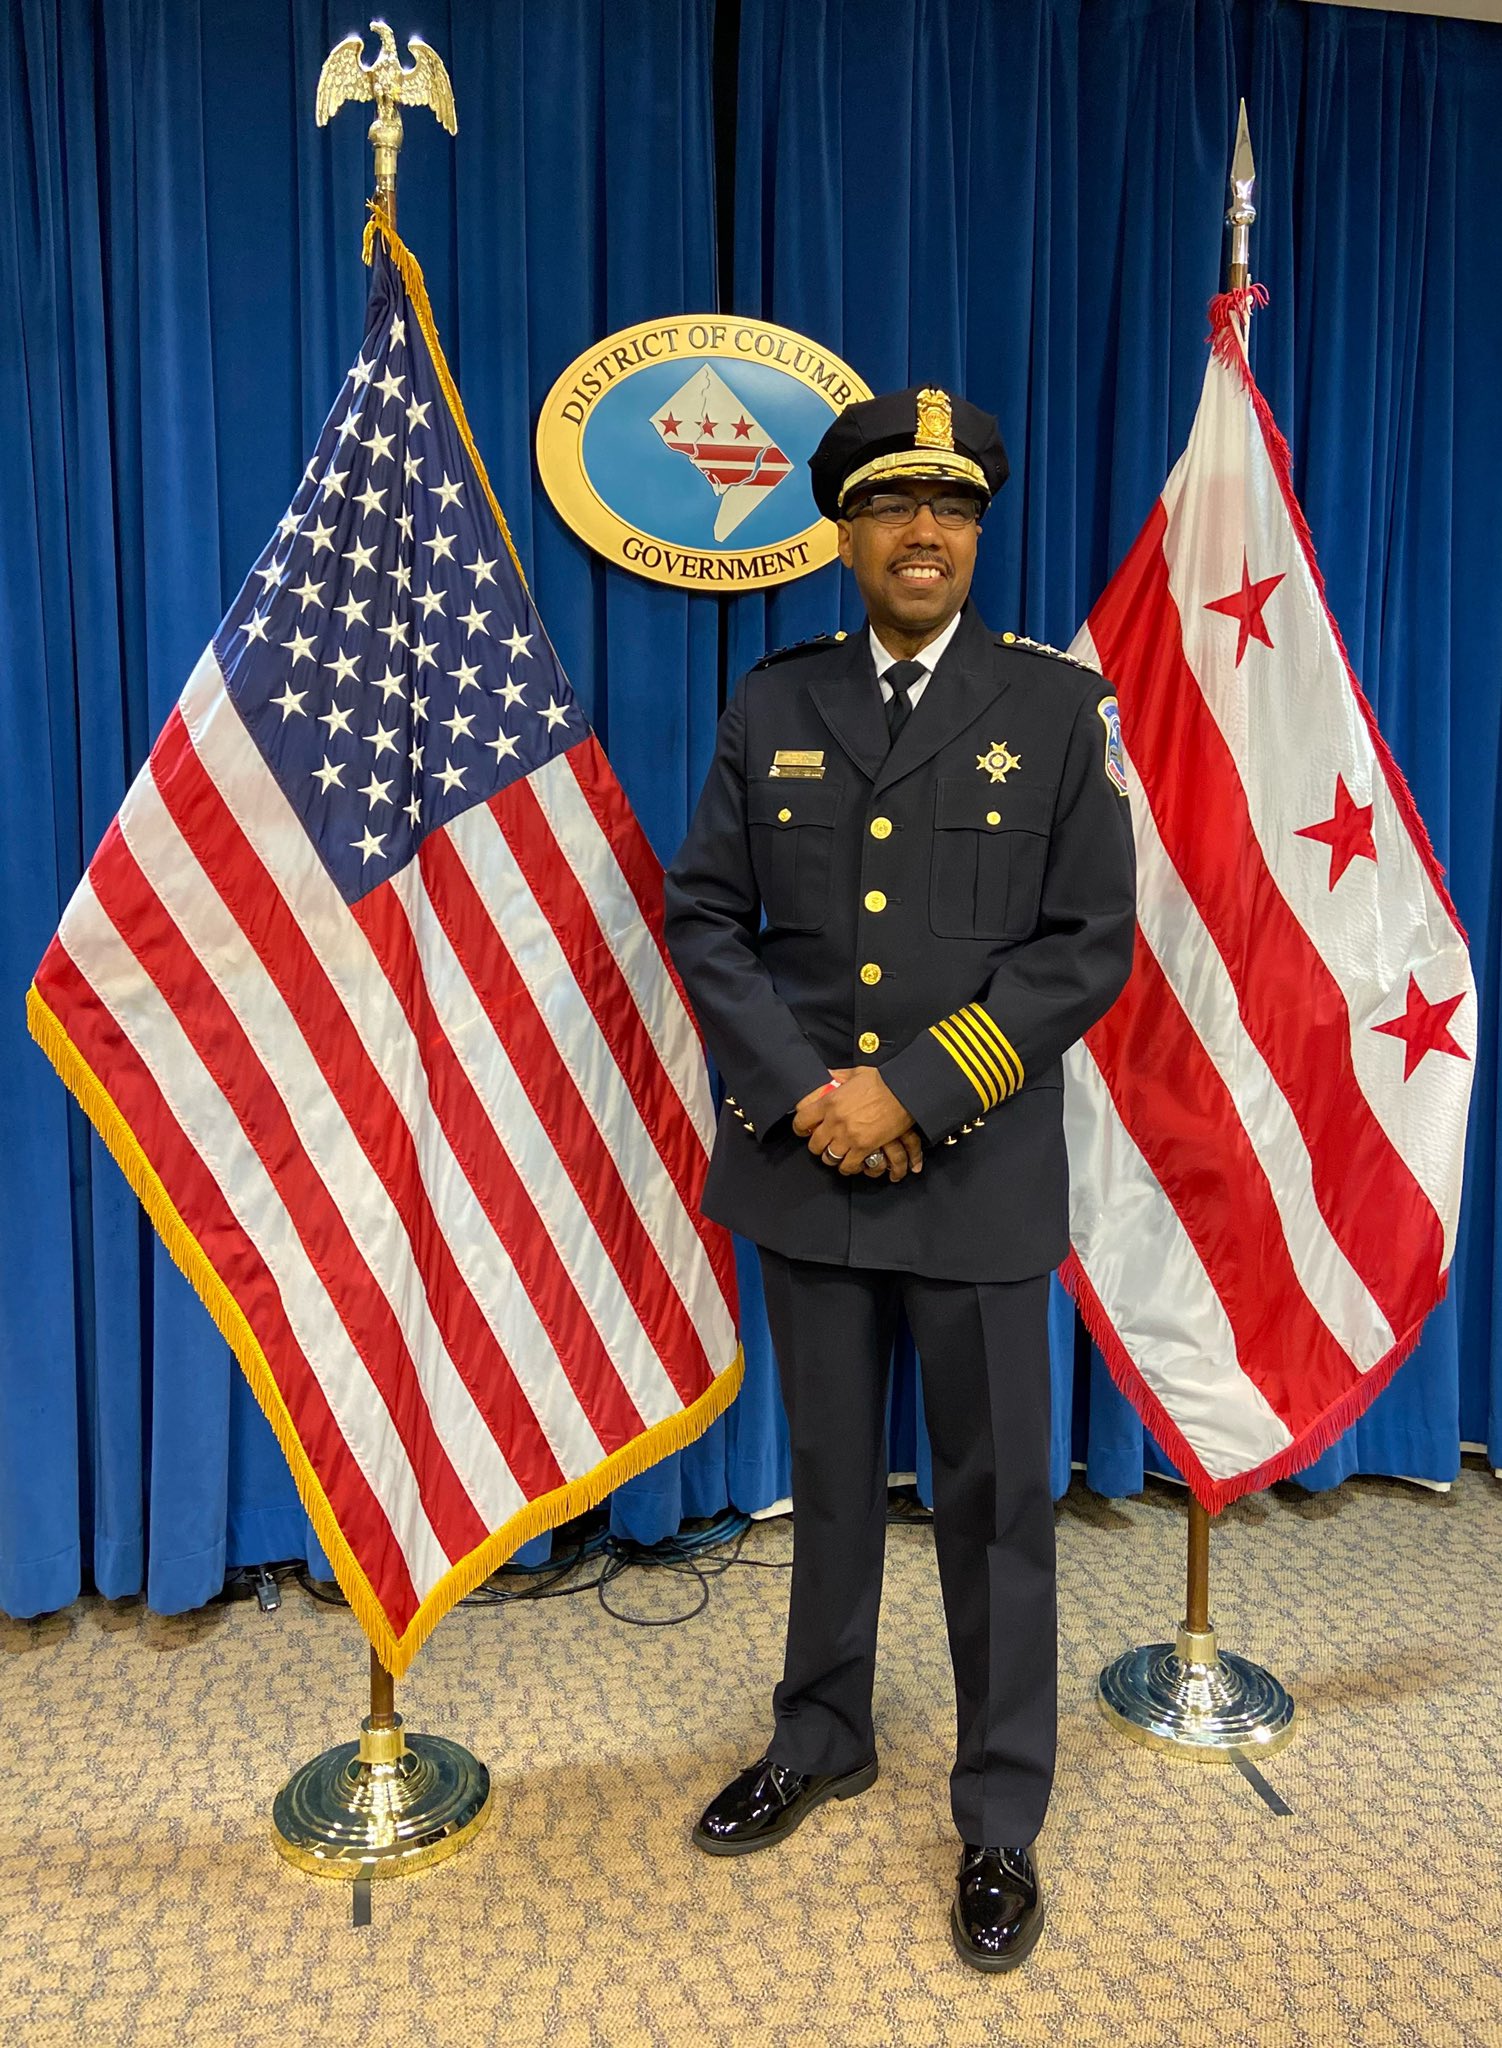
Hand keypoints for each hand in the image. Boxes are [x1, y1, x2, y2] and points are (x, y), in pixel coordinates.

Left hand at [802, 1066, 918, 1177]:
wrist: (904, 1091)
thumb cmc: (883, 1080)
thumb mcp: (856, 1073)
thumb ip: (839, 1076)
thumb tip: (830, 1075)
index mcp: (829, 1102)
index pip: (801, 1120)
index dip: (800, 1127)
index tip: (804, 1129)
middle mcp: (835, 1122)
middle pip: (814, 1144)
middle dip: (817, 1145)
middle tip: (823, 1142)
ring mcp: (849, 1136)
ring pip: (829, 1158)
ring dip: (832, 1157)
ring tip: (838, 1153)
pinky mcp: (864, 1147)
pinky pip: (848, 1165)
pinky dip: (849, 1166)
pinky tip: (852, 1162)